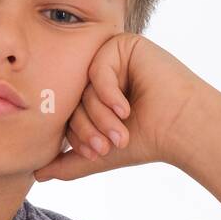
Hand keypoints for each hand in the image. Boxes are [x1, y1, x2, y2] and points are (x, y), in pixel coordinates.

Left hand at [34, 33, 220, 181]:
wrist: (183, 129)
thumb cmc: (148, 140)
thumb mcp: (101, 154)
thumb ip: (68, 163)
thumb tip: (37, 174)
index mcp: (93, 93)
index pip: (67, 112)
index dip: (77, 136)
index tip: (95, 154)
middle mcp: (100, 73)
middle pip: (73, 99)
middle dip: (89, 128)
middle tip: (107, 146)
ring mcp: (112, 57)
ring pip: (84, 87)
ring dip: (101, 116)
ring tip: (120, 132)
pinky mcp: (125, 45)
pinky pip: (98, 70)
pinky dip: (108, 94)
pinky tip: (126, 109)